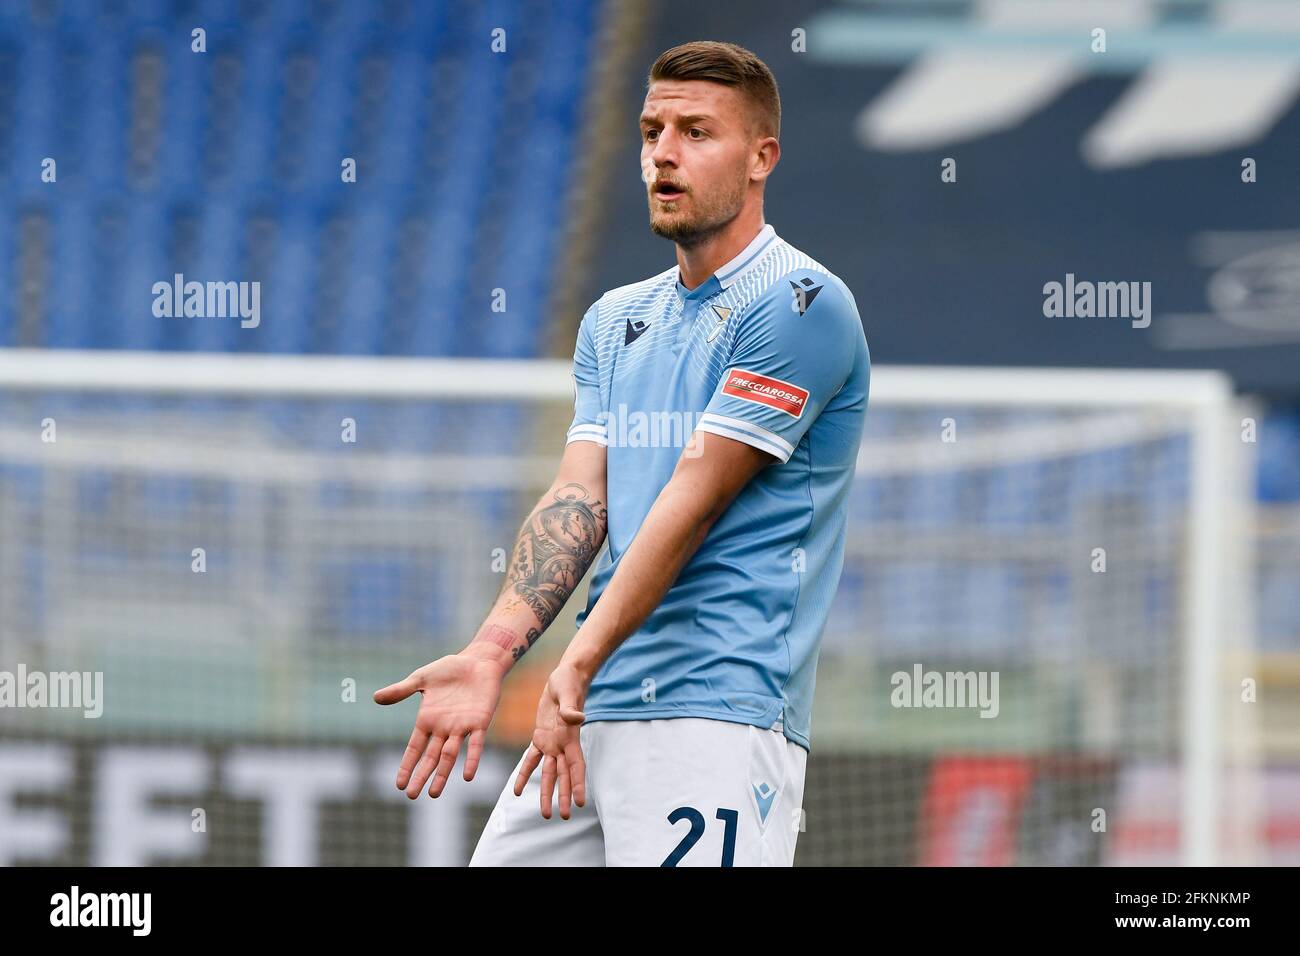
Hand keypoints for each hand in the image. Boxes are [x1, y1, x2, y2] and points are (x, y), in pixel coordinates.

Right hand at [374, 647, 506, 798]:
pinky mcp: (479, 722)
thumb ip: (401, 690)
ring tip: (433, 794)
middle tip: (412, 796)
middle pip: (430, 757)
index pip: (415, 748)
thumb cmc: (450, 669)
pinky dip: (471, 759)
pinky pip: (475, 745)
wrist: (478, 661)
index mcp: (428, 720)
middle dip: (421, 776)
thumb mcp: (421, 679)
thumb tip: (375, 698)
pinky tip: (467, 776)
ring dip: (442, 774)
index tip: (399, 784)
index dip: (407, 765)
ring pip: (449, 756)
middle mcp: (443, 729)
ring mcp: (461, 727)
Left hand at [514, 662, 588, 819]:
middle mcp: (562, 744)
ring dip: (547, 792)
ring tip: (545, 813)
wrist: (565, 676)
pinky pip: (531, 759)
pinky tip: (516, 790)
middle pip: (563, 775)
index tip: (581, 802)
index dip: (579, 783)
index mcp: (570, 737)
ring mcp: (552, 743)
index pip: (576, 765)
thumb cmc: (569, 682)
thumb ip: (570, 708)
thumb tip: (577, 718)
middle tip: (565, 816)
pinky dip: (524, 774)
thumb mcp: (568, 693)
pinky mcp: (541, 737)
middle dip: (564, 796)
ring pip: (548, 773)